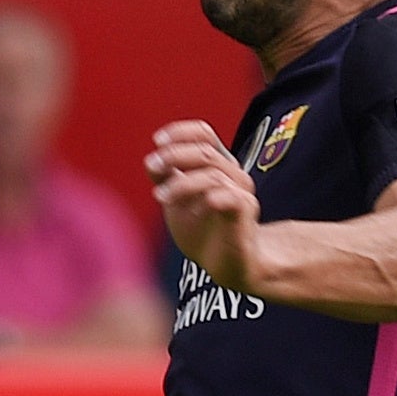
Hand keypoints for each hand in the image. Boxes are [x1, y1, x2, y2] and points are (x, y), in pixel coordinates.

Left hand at [147, 118, 266, 292]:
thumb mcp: (175, 200)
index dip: (181, 132)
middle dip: (174, 156)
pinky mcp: (245, 212)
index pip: (204, 134)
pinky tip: (192, 208)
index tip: (158, 140)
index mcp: (216, 164)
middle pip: (205, 152)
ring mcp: (240, 192)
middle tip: (152, 166)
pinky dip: (209, 198)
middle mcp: (232, 173)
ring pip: (213, 174)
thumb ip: (166, 179)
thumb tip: (151, 161)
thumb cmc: (201, 229)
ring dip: (181, 184)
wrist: (225, 263)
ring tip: (160, 196)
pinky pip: (231, 197)